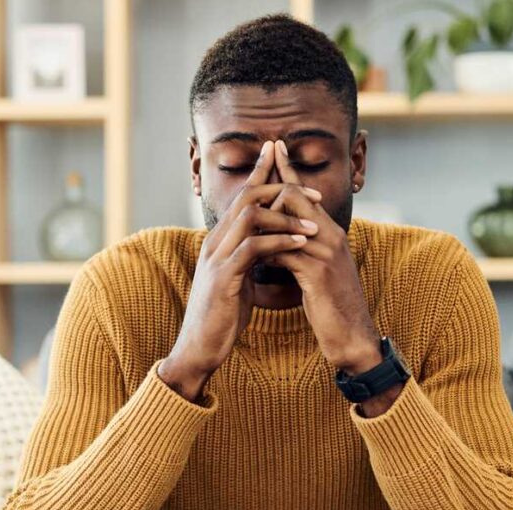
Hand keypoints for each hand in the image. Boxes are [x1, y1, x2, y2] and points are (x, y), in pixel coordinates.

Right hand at [159, 140, 321, 400]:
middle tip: (313, 192)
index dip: (261, 174)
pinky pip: (253, 248)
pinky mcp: (223, 277)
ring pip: (250, 217)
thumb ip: (247, 259)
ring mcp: (216, 258)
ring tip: (313, 224)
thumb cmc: (221, 317)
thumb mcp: (236, 280)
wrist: (200, 348)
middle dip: (280, 187)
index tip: (283, 159)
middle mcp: (214, 243)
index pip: (240, 197)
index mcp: (219, 241)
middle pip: (245, 196)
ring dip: (285, 216)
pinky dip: (279, 242)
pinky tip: (300, 243)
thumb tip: (266, 247)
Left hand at [263, 139, 381, 374]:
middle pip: (296, 195)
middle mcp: (331, 236)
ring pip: (288, 220)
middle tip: (255, 181)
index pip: (306, 193)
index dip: (289, 170)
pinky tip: (254, 257)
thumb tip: (276, 240)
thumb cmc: (332, 306)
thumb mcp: (315, 273)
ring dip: (263, 220)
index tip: (273, 148)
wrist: (352, 337)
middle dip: (271, 188)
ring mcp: (326, 253)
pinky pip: (285, 252)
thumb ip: (300, 251)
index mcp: (329, 233)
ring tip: (245, 220)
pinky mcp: (319, 274)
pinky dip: (267, 251)